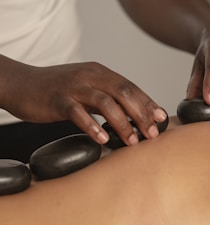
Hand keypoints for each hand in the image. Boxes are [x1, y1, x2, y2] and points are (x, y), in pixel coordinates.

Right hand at [3, 60, 166, 144]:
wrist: (22, 84)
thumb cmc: (59, 92)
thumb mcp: (88, 91)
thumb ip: (109, 101)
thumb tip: (134, 119)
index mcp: (100, 73)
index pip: (131, 87)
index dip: (148, 103)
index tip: (161, 119)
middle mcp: (90, 76)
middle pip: (124, 93)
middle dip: (141, 114)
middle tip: (152, 134)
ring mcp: (74, 87)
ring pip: (105, 102)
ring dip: (122, 123)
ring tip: (132, 141)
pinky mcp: (58, 100)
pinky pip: (78, 113)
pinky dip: (92, 126)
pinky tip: (103, 139)